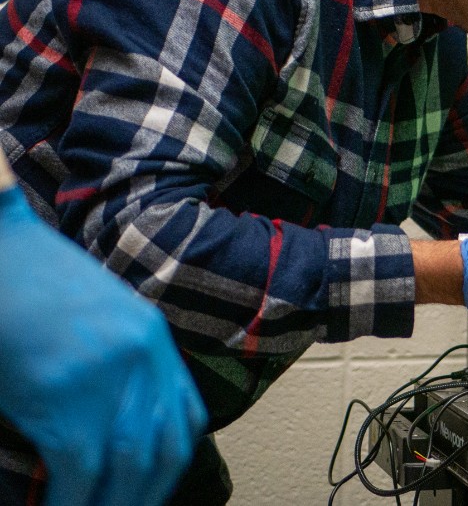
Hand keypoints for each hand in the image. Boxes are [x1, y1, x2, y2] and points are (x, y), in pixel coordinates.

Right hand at [0, 183, 206, 505]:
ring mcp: (106, 375)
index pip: (185, 415)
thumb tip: (107, 426)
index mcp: (152, 338)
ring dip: (116, 504)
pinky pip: (82, 468)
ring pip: (131, 464)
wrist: (0, 251)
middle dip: (148, 494)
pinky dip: (76, 501)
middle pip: (165, 447)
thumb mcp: (91, 320)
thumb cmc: (30, 283)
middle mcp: (142, 357)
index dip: (172, 463)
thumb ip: (112, 366)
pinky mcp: (63, 394)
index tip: (153, 489)